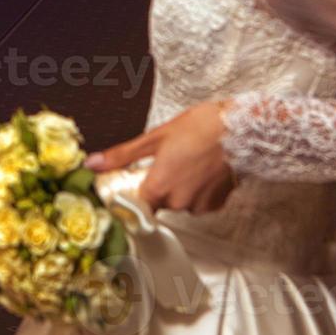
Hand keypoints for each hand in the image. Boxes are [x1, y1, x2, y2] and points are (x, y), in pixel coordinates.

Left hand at [82, 100, 236, 213]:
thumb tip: (93, 163)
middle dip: (158, 185)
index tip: (135, 180)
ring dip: (179, 187)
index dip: (133, 192)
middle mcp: (178, 203)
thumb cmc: (199, 128)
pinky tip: (201, 170)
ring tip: (188, 162)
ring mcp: (199, 206)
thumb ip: (122, 156)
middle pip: (158, 202)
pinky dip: (197, 190)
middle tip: (166, 161)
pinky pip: (198, 202)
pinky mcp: (216, 205)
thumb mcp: (154, 137)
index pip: (135, 205)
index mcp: (159, 187)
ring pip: (179, 202)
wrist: (241, 129)